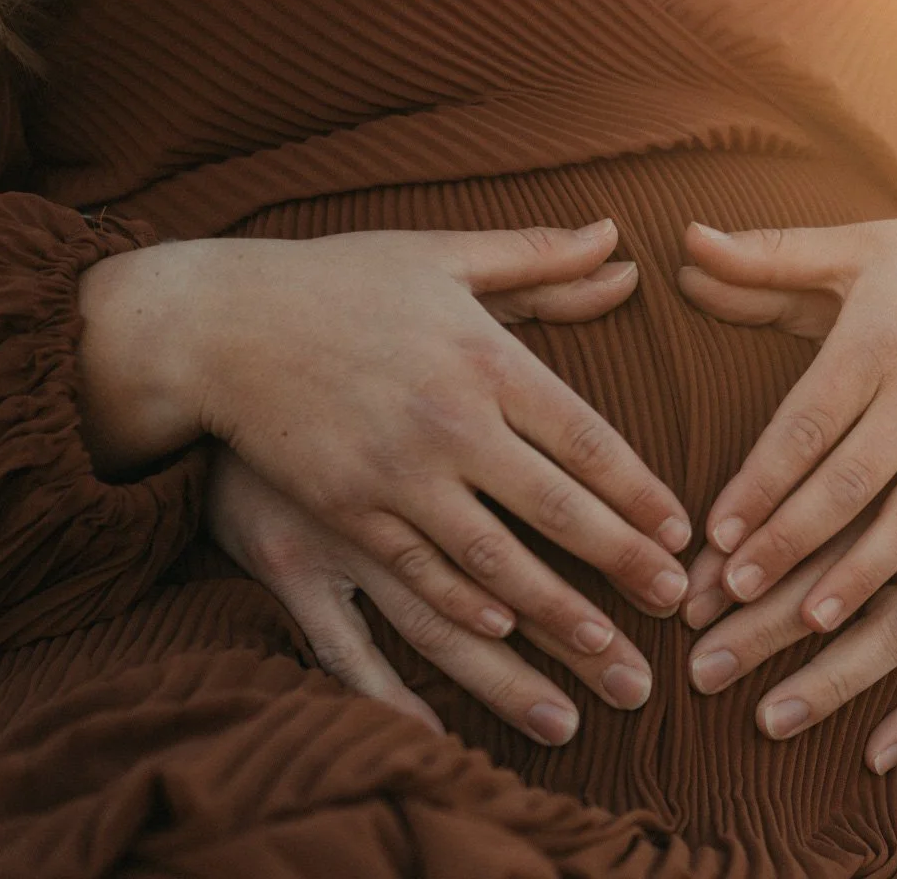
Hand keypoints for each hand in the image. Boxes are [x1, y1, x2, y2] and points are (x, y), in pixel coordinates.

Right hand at [79, 221, 688, 742]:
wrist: (215, 320)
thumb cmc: (336, 280)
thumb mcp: (441, 254)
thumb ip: (538, 258)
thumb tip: (620, 243)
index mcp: (482, 356)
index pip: (585, 435)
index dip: (640, 489)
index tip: (682, 529)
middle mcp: (447, 420)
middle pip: (554, 507)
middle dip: (623, 561)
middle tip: (676, 601)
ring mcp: (391, 474)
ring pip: (492, 558)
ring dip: (557, 612)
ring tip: (608, 653)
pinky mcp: (340, 512)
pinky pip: (414, 571)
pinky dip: (462, 605)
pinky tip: (503, 631)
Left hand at [675, 206, 896, 643]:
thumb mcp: (854, 249)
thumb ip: (768, 257)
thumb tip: (686, 240)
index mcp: (875, 341)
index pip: (805, 424)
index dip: (759, 482)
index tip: (714, 533)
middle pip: (847, 482)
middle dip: (789, 541)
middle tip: (733, 593)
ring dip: (859, 574)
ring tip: (809, 621)